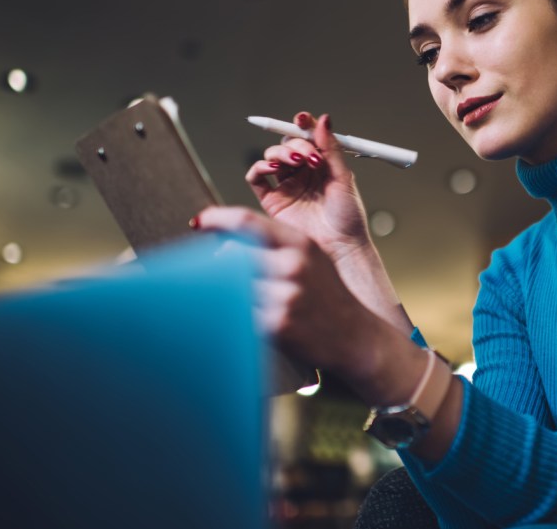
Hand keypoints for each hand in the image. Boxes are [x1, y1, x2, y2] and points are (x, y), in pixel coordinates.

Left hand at [194, 206, 430, 408]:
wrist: (356, 337)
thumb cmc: (329, 298)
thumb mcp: (310, 259)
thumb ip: (274, 247)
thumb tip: (225, 242)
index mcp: (300, 243)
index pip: (246, 222)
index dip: (216, 219)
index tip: (200, 222)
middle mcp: (293, 266)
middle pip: (232, 254)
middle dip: (216, 263)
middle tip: (210, 270)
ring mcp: (285, 296)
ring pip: (231, 286)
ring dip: (223, 291)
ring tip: (232, 297)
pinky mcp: (277, 325)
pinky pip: (240, 314)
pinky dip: (234, 314)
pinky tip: (245, 317)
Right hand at [246, 113, 369, 262]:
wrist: (340, 247)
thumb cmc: (348, 217)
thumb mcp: (343, 178)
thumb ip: (331, 149)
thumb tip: (323, 120)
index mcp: (321, 164)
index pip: (307, 137)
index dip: (302, 125)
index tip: (302, 118)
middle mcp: (302, 172)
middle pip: (288, 144)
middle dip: (294, 142)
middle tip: (307, 154)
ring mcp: (286, 185)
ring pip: (272, 157)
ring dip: (280, 152)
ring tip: (294, 160)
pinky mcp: (272, 200)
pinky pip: (257, 178)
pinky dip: (260, 167)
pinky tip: (273, 168)